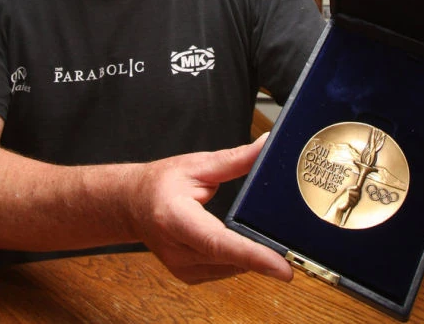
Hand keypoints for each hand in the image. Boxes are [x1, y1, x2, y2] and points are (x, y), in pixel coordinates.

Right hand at [128, 136, 292, 283]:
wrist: (132, 204)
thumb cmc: (159, 183)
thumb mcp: (196, 164)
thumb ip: (234, 159)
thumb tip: (265, 146)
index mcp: (176, 217)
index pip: (218, 242)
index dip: (251, 255)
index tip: (281, 266)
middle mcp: (177, 249)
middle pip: (229, 259)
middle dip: (262, 255)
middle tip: (291, 252)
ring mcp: (181, 268)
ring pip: (230, 269)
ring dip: (250, 257)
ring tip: (266, 243)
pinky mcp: (189, 276)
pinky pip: (223, 271)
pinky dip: (237, 259)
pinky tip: (243, 245)